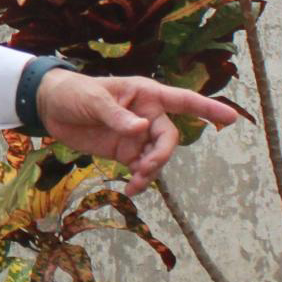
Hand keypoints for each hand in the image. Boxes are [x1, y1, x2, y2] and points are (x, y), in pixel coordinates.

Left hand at [35, 70, 239, 195]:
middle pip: (169, 139)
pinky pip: (141, 168)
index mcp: (146, 94)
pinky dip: (140, 179)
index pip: (183, 101)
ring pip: (157, 156)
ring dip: (150, 171)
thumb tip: (141, 129)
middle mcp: (148, 115)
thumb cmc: (74, 93)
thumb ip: (117, 115)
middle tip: (143, 169)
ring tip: (133, 183)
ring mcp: (137, 135)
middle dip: (160, 156)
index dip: (207, 108)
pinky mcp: (125, 151)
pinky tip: (130, 188)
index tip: (231, 118)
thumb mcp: (93, 100)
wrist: (49, 107)